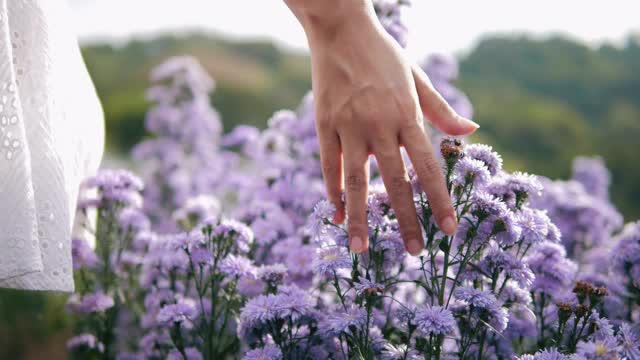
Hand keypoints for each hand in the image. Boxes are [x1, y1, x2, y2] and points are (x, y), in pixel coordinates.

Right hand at [286, 1, 478, 254]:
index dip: (440, 199)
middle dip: (406, 219)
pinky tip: (337, 213)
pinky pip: (329, 165)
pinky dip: (332, 191)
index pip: (427, 166)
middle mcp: (379, 124)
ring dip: (360, 218)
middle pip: (395, 182)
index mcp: (406, 114)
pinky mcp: (324, 123)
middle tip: (414, 252)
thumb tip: (470, 134)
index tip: (449, 228)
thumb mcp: (417, 77)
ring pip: (355, 182)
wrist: (340, 29)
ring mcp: (349, 125)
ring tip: (361, 249)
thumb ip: (441, 110)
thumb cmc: (383, 54)